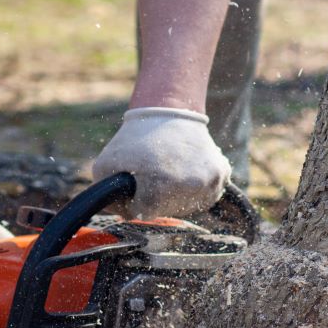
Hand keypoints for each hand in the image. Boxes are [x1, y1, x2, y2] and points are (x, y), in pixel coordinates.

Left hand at [91, 107, 229, 218]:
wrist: (170, 111)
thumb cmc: (135, 139)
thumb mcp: (106, 164)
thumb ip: (105, 197)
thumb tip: (121, 216)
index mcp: (159, 188)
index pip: (144, 212)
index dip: (135, 198)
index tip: (137, 180)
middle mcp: (190, 188)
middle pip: (167, 211)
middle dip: (156, 198)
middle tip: (153, 172)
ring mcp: (210, 182)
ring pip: (188, 206)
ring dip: (176, 195)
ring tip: (169, 169)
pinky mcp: (222, 174)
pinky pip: (206, 194)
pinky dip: (195, 187)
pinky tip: (186, 168)